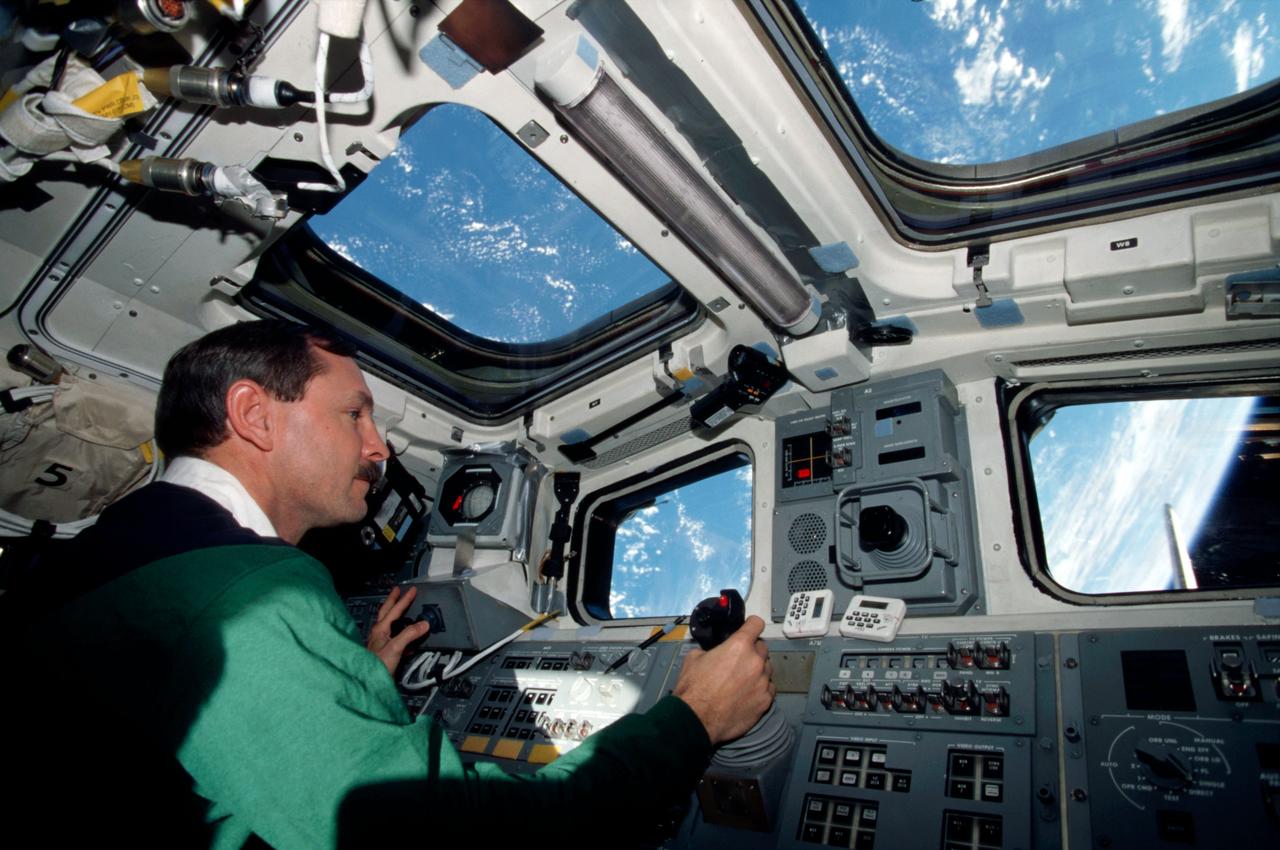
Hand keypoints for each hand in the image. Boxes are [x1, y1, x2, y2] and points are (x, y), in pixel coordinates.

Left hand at [366, 586, 429, 674]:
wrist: (369, 683)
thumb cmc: (377, 666)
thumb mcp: (396, 647)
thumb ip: (410, 634)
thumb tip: (423, 624)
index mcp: (380, 629)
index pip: (395, 610)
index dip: (405, 599)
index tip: (412, 590)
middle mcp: (379, 633)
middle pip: (386, 612)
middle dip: (393, 600)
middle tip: (398, 590)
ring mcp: (380, 642)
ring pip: (388, 622)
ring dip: (394, 613)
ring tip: (399, 607)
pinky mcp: (384, 651)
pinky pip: (394, 635)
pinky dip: (400, 630)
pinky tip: (405, 634)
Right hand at [672, 615, 774, 744]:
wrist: (697, 719)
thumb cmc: (694, 689)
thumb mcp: (694, 658)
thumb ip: (710, 650)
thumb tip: (714, 652)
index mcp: (739, 646)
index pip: (756, 624)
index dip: (751, 625)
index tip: (750, 629)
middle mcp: (755, 661)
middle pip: (762, 648)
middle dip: (752, 651)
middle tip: (739, 660)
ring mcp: (763, 682)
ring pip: (767, 669)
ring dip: (757, 671)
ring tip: (742, 680)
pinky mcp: (765, 701)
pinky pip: (769, 689)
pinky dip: (760, 689)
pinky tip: (747, 694)